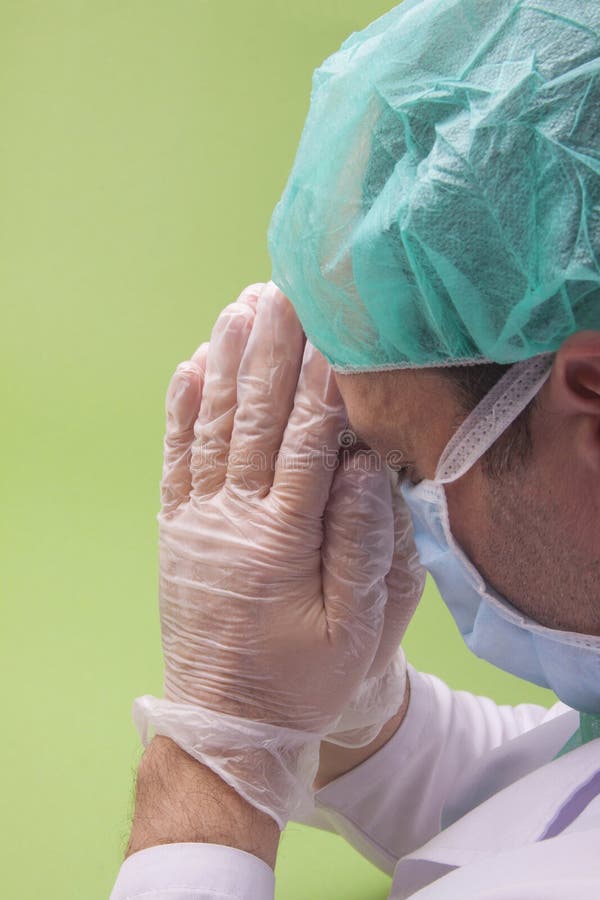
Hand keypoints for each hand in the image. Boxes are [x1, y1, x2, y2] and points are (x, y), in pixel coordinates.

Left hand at [134, 282, 404, 826]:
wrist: (225, 723)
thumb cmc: (302, 681)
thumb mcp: (354, 631)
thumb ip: (361, 546)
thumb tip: (366, 467)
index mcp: (282, 543)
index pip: (303, 446)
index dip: (318, 385)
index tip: (329, 330)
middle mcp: (232, 520)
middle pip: (254, 421)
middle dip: (270, 352)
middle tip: (282, 291)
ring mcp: (197, 521)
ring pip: (211, 429)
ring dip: (226, 365)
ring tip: (239, 308)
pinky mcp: (176, 529)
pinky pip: (175, 460)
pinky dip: (181, 411)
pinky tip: (190, 367)